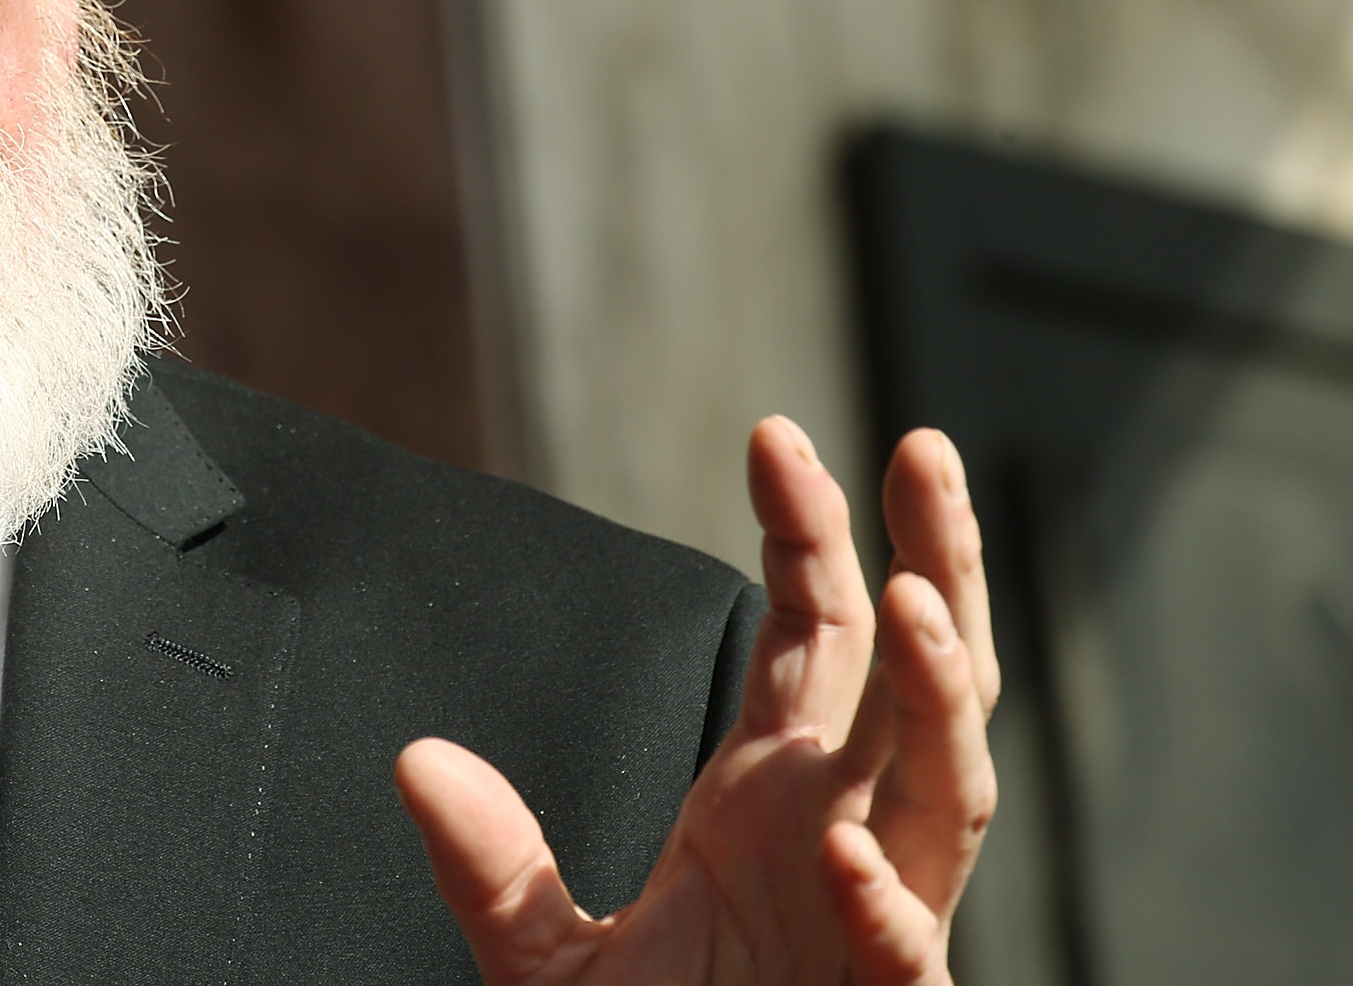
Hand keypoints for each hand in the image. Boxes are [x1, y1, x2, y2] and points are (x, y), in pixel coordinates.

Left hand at [395, 422, 998, 984]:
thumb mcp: (548, 956)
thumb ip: (491, 861)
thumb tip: (414, 760)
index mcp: (777, 798)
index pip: (816, 634)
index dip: (811, 533)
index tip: (775, 434)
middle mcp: (846, 838)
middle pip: (922, 682)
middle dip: (935, 563)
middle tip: (923, 450)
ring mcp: (879, 925)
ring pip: (954, 793)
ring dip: (939, 699)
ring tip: (910, 601)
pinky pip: (909, 958)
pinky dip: (884, 907)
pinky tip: (841, 851)